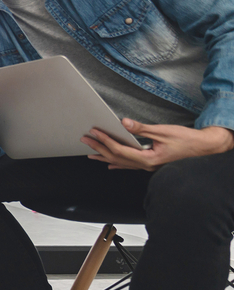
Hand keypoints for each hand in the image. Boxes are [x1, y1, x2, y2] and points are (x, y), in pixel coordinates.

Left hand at [82, 119, 233, 170]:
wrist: (203, 147)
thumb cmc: (186, 140)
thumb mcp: (163, 131)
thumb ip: (141, 128)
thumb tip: (123, 122)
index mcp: (148, 159)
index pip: (120, 150)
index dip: (105, 141)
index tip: (94, 132)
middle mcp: (146, 166)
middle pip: (117, 158)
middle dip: (99, 148)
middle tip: (85, 140)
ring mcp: (148, 166)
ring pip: (121, 163)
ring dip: (105, 156)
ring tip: (90, 153)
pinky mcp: (151, 164)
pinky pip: (130, 165)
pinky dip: (118, 163)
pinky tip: (110, 164)